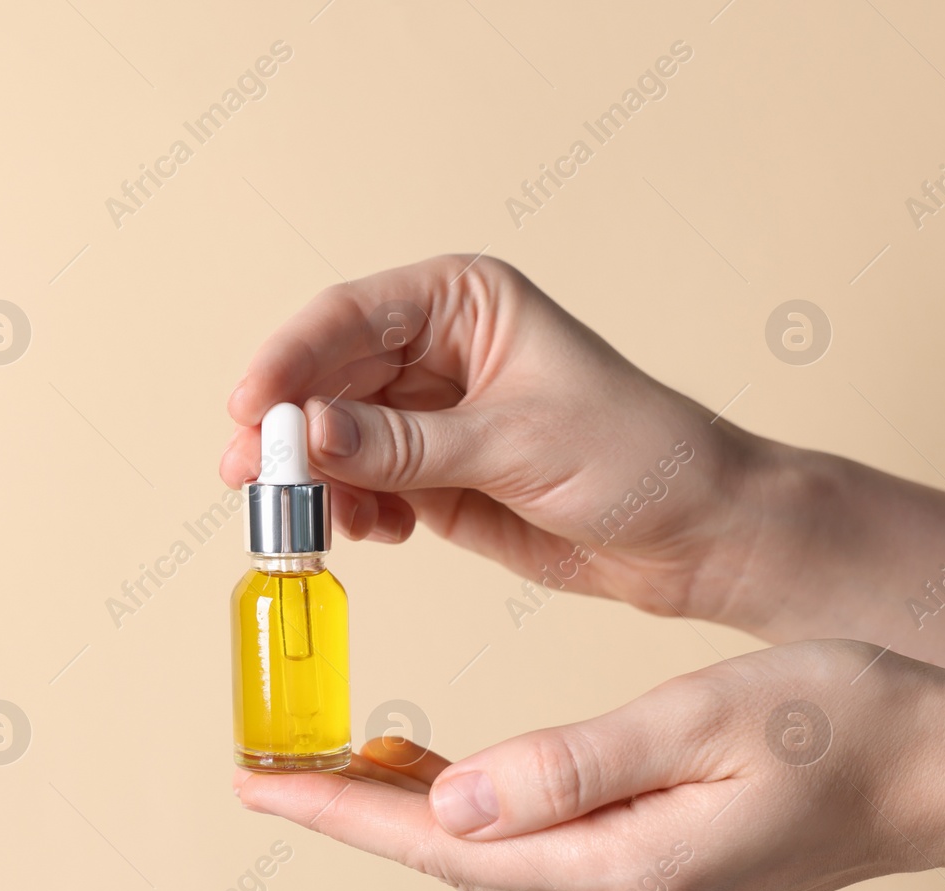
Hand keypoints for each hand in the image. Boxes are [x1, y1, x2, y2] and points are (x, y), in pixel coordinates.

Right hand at [220, 254, 770, 624]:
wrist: (695, 535)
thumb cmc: (638, 456)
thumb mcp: (514, 444)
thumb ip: (404, 444)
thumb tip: (307, 434)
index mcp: (464, 302)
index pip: (350, 316)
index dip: (290, 358)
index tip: (249, 407)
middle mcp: (438, 350)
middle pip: (328, 377)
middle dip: (288, 427)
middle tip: (249, 473)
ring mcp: (430, 416)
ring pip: (336, 436)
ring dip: (315, 477)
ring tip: (315, 518)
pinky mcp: (432, 474)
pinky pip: (363, 485)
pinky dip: (354, 509)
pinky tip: (377, 532)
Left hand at [234, 641, 944, 890]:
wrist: (944, 770)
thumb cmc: (846, 724)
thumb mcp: (704, 722)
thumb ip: (571, 765)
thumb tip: (449, 800)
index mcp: (628, 870)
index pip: (445, 846)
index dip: (344, 812)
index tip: (263, 788)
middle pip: (453, 860)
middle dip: (356, 815)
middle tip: (273, 774)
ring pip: (488, 859)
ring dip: (407, 816)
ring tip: (332, 769)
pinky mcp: (656, 884)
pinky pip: (533, 853)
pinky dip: (473, 816)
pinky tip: (441, 780)